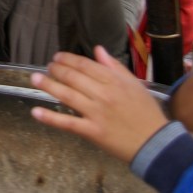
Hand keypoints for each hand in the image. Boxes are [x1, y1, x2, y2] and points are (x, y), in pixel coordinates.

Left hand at [30, 46, 167, 163]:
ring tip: (35, 79)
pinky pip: (67, 123)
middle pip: (73, 78)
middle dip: (56, 70)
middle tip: (47, 67)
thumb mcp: (135, 85)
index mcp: (114, 81)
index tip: (57, 57)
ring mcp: (96, 113)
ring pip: (67, 96)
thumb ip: (114, 66)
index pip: (85, 65)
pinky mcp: (92, 131)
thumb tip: (98, 49)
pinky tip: (36, 112)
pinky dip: (50, 118)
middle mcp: (103, 94)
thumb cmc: (146, 113)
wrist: (156, 142)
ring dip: (48, 86)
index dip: (68, 59)